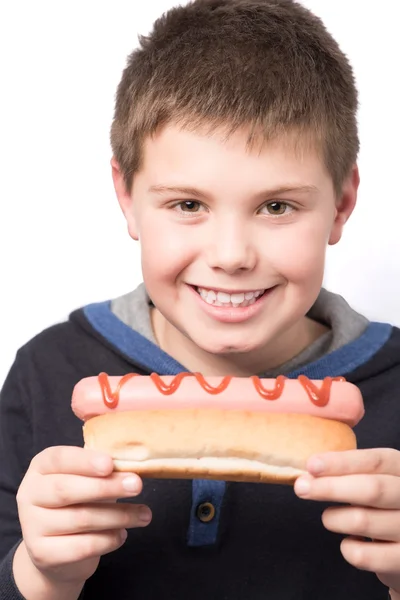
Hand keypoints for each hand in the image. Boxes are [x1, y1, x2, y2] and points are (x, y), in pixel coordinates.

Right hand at [15, 446, 151, 588]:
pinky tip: (122, 534)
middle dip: (106, 487)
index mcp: (40, 468)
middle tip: (137, 485)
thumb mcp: (86, 479)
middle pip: (66, 490)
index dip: (85, 461)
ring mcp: (33, 526)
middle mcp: (30, 494)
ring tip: (144, 514)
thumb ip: (102, 470)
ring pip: (80, 519)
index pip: (59, 459)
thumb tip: (132, 467)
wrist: (55, 550)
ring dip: (119, 515)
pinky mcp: (43, 554)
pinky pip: (82, 546)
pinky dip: (108, 540)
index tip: (110, 464)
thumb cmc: (78, 502)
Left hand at [294, 448, 399, 593]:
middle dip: (330, 487)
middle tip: (301, 487)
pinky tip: (350, 543)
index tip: (311, 465)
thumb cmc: (384, 508)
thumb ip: (350, 474)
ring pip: (363, 520)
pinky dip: (347, 548)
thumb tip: (310, 472)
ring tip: (329, 518)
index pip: (376, 461)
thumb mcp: (376, 481)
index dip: (341, 462)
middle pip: (372, 489)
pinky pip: (365, 556)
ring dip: (334, 518)